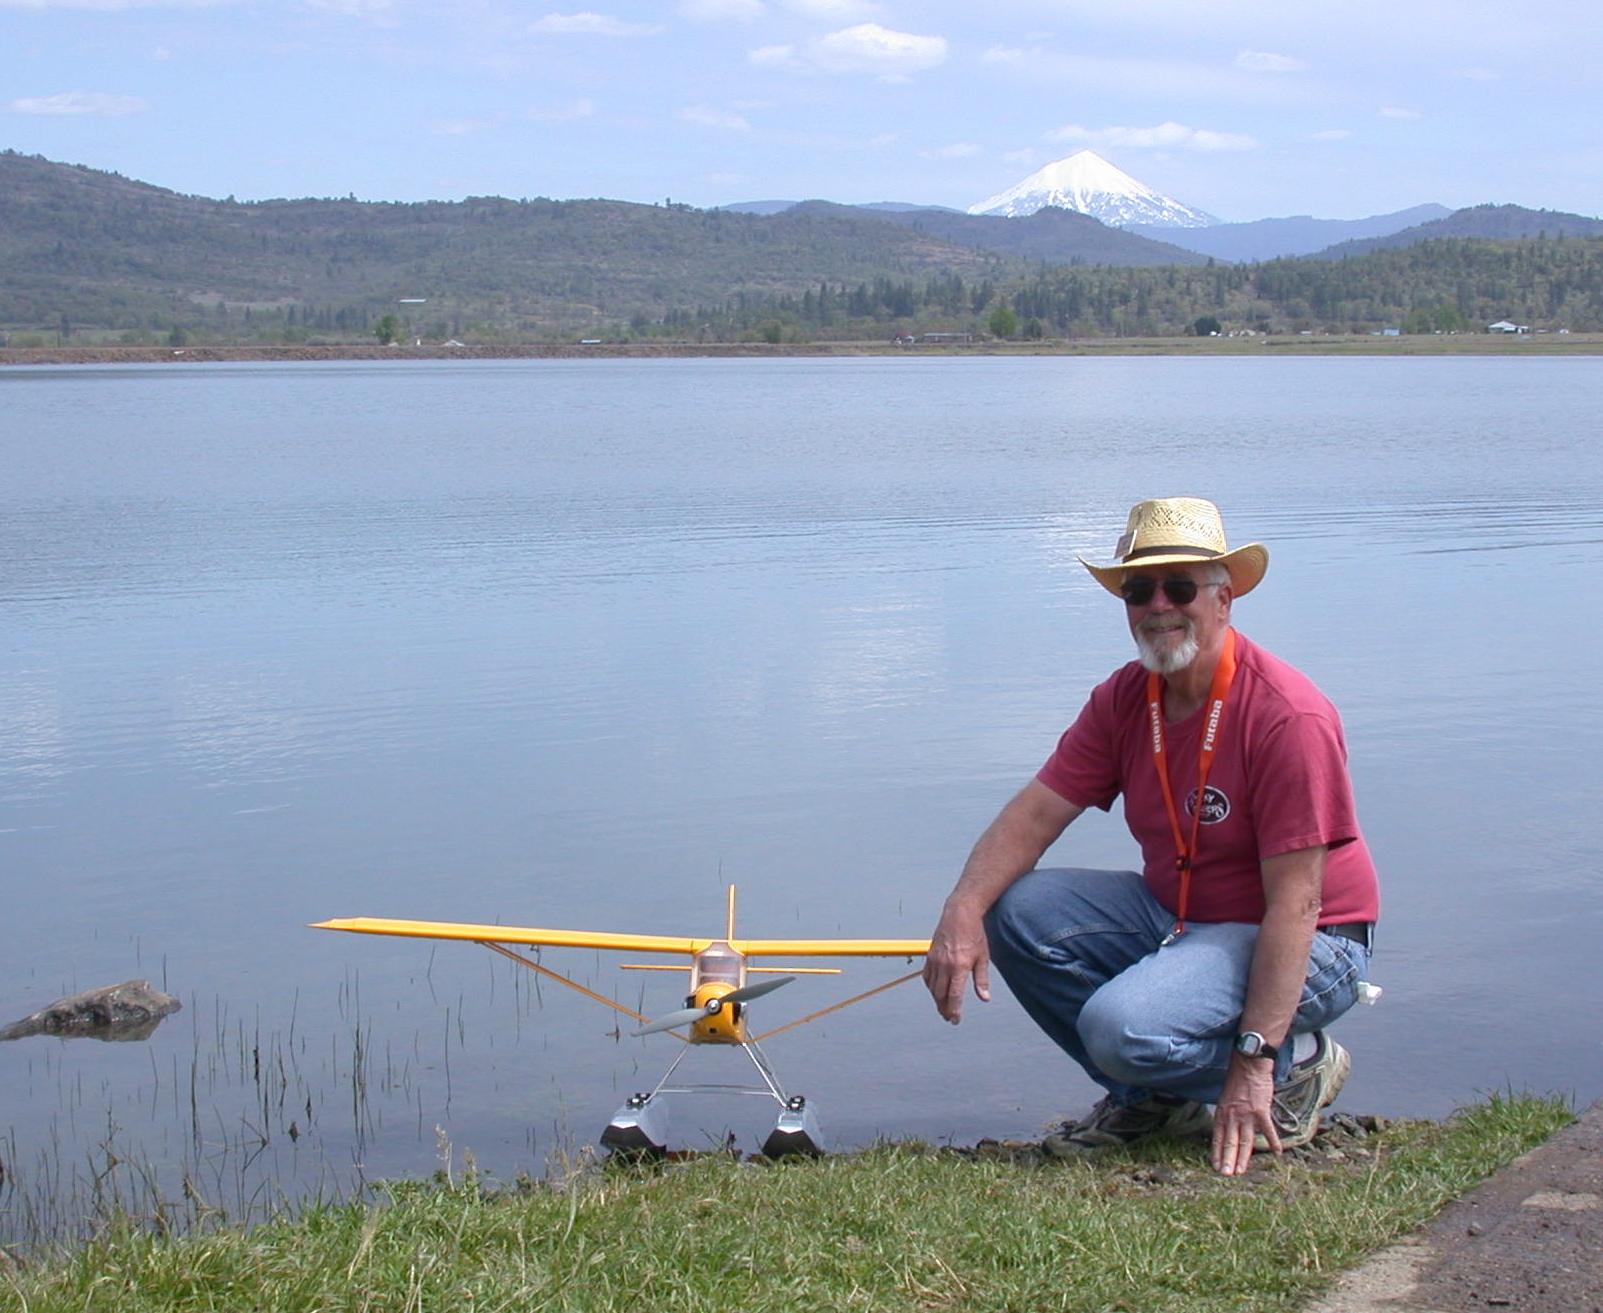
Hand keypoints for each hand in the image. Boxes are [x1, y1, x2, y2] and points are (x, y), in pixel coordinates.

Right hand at [922, 906, 990, 1023]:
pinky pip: (927, 976)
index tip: (955, 1020)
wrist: (960, 913)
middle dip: (944, 1009)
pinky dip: (930, 987)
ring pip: (932, 987)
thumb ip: (981, 980)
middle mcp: (944, 965)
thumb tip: (985, 998)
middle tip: (949, 1017)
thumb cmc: (974, 933)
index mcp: (959, 966)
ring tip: (943, 1007)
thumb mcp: (983, 957)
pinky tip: (935, 991)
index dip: (954, 1011)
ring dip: (937, 1000)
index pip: (954, 996)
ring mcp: (935, 960)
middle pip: (940, 995)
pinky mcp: (930, 955)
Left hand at [1211, 1054, 1278, 1174]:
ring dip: (1243, 1158)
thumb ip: (1226, 1116)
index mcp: (1222, 1114)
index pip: (1218, 1138)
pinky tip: (1277, 1153)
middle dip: (1227, 1160)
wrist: (1249, 1066)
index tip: (1216, 1167)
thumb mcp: (1225, 1099)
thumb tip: (1225, 1130)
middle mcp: (1232, 1116)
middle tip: (1226, 1175)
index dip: (1217, 1153)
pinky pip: (1268, 1130)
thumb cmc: (1237, 1082)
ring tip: (1241, 1172)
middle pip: (1230, 1142)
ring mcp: (1247, 1115)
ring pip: (1244, 1141)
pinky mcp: (1261, 1112)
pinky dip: (1273, 1142)